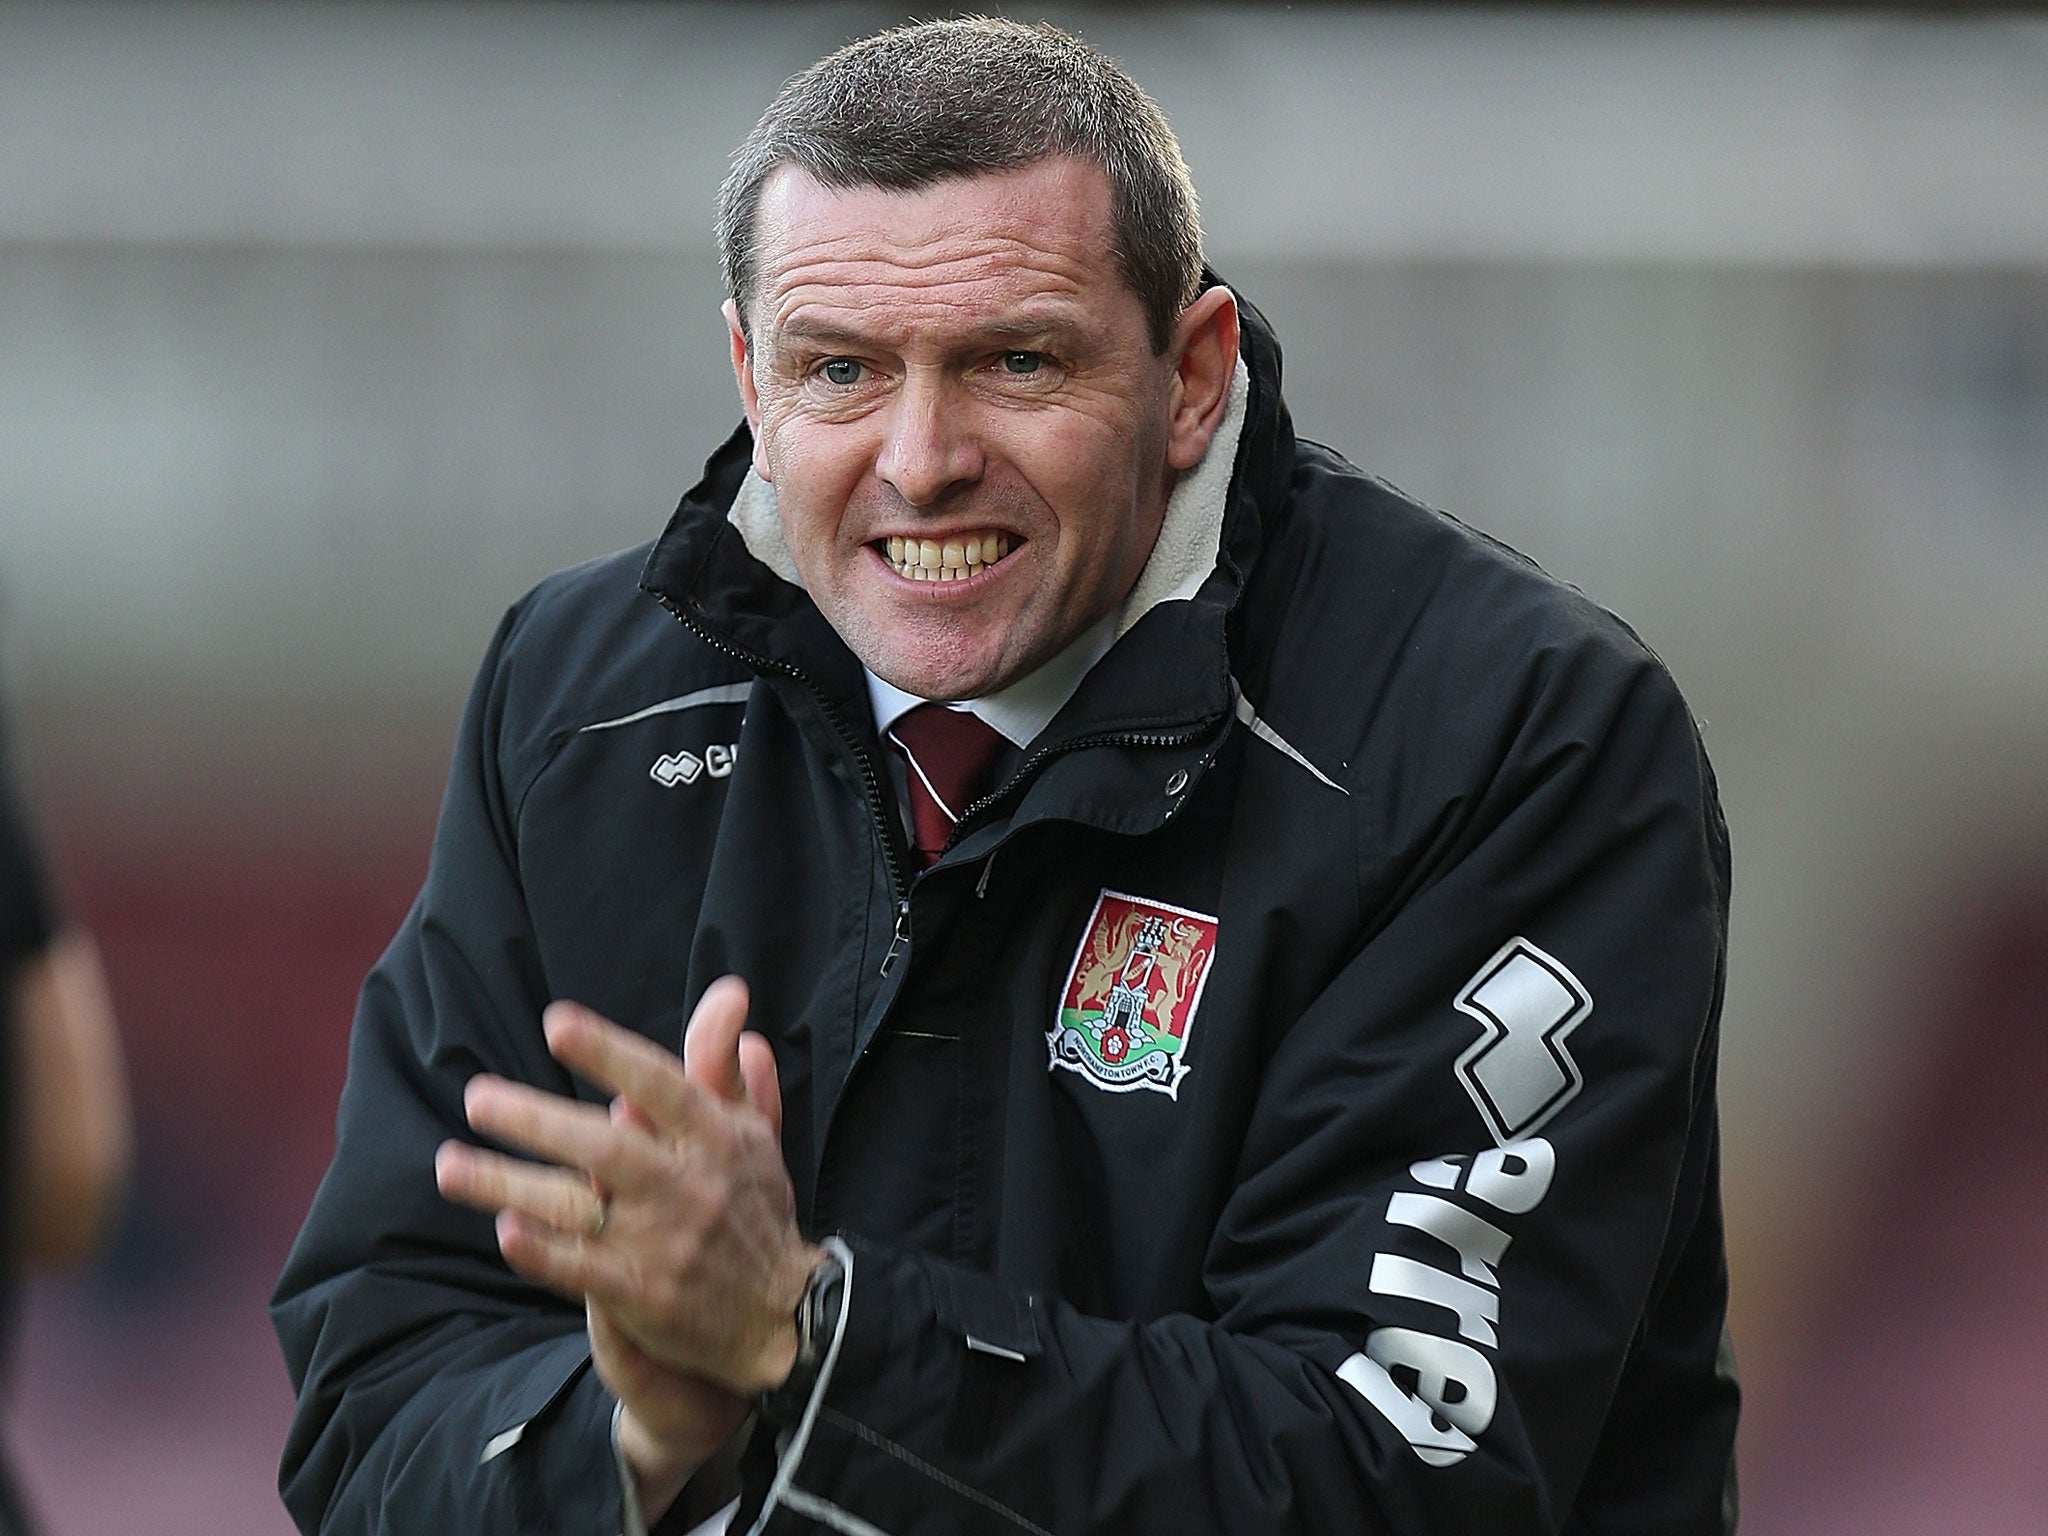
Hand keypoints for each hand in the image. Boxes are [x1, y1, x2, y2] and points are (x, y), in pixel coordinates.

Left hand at [434, 976, 818, 1431]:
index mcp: (716, 1137)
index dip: (607, 1053)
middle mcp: (687, 1185)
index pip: (659, 1084)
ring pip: (578, 1207)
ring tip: (450, 1165)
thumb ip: (725, 1066)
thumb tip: (728, 994)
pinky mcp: (644, 1296)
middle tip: (477, 1098)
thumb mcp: (754, 1132)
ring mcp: (664, 1243)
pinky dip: (545, 1253)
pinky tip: (505, 1231)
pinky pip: (584, 1272)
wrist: (783, 1315)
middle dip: (537, 1121)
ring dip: (510, 1184)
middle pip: (604, 1146)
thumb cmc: (756, 1209)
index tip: (556, 1024)